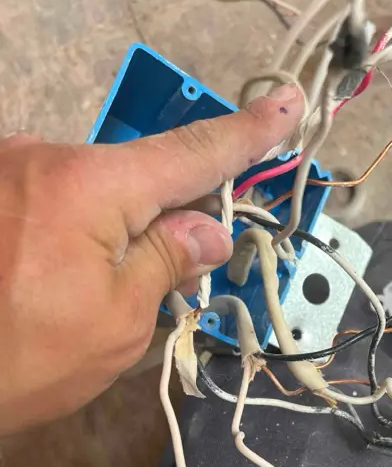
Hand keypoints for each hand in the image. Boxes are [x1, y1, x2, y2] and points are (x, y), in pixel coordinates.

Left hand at [0, 84, 302, 434]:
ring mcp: (8, 169)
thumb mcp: (118, 322)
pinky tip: (74, 274)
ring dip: (126, 227)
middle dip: (175, 213)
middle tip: (191, 265)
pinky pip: (61, 196)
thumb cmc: (22, 360)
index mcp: (88, 185)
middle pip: (141, 172)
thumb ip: (168, 262)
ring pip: (99, 187)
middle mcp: (44, 157)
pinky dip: (87, 229)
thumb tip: (210, 229)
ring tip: (117, 287)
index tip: (288, 106)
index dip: (246, 135)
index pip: (190, 153)